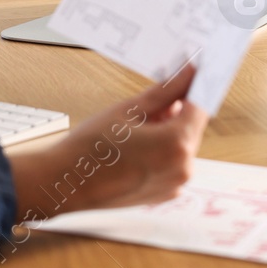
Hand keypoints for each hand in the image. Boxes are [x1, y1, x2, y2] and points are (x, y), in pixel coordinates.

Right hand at [8, 63, 205, 221]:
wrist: (66, 184)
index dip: (194, 87)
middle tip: (151, 100)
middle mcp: (182, 169)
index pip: (199, 106)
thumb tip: (188, 73)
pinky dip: (161, 150)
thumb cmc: (92, 147)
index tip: (191, 74)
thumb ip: (165, 92)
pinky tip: (136, 144)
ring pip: (181, 145)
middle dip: (177, 110)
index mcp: (176, 144)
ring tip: (135, 125)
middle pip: (191, 127)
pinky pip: (172, 163)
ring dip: (168, 130)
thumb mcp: (129, 110)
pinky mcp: (163, 195)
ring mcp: (174, 185)